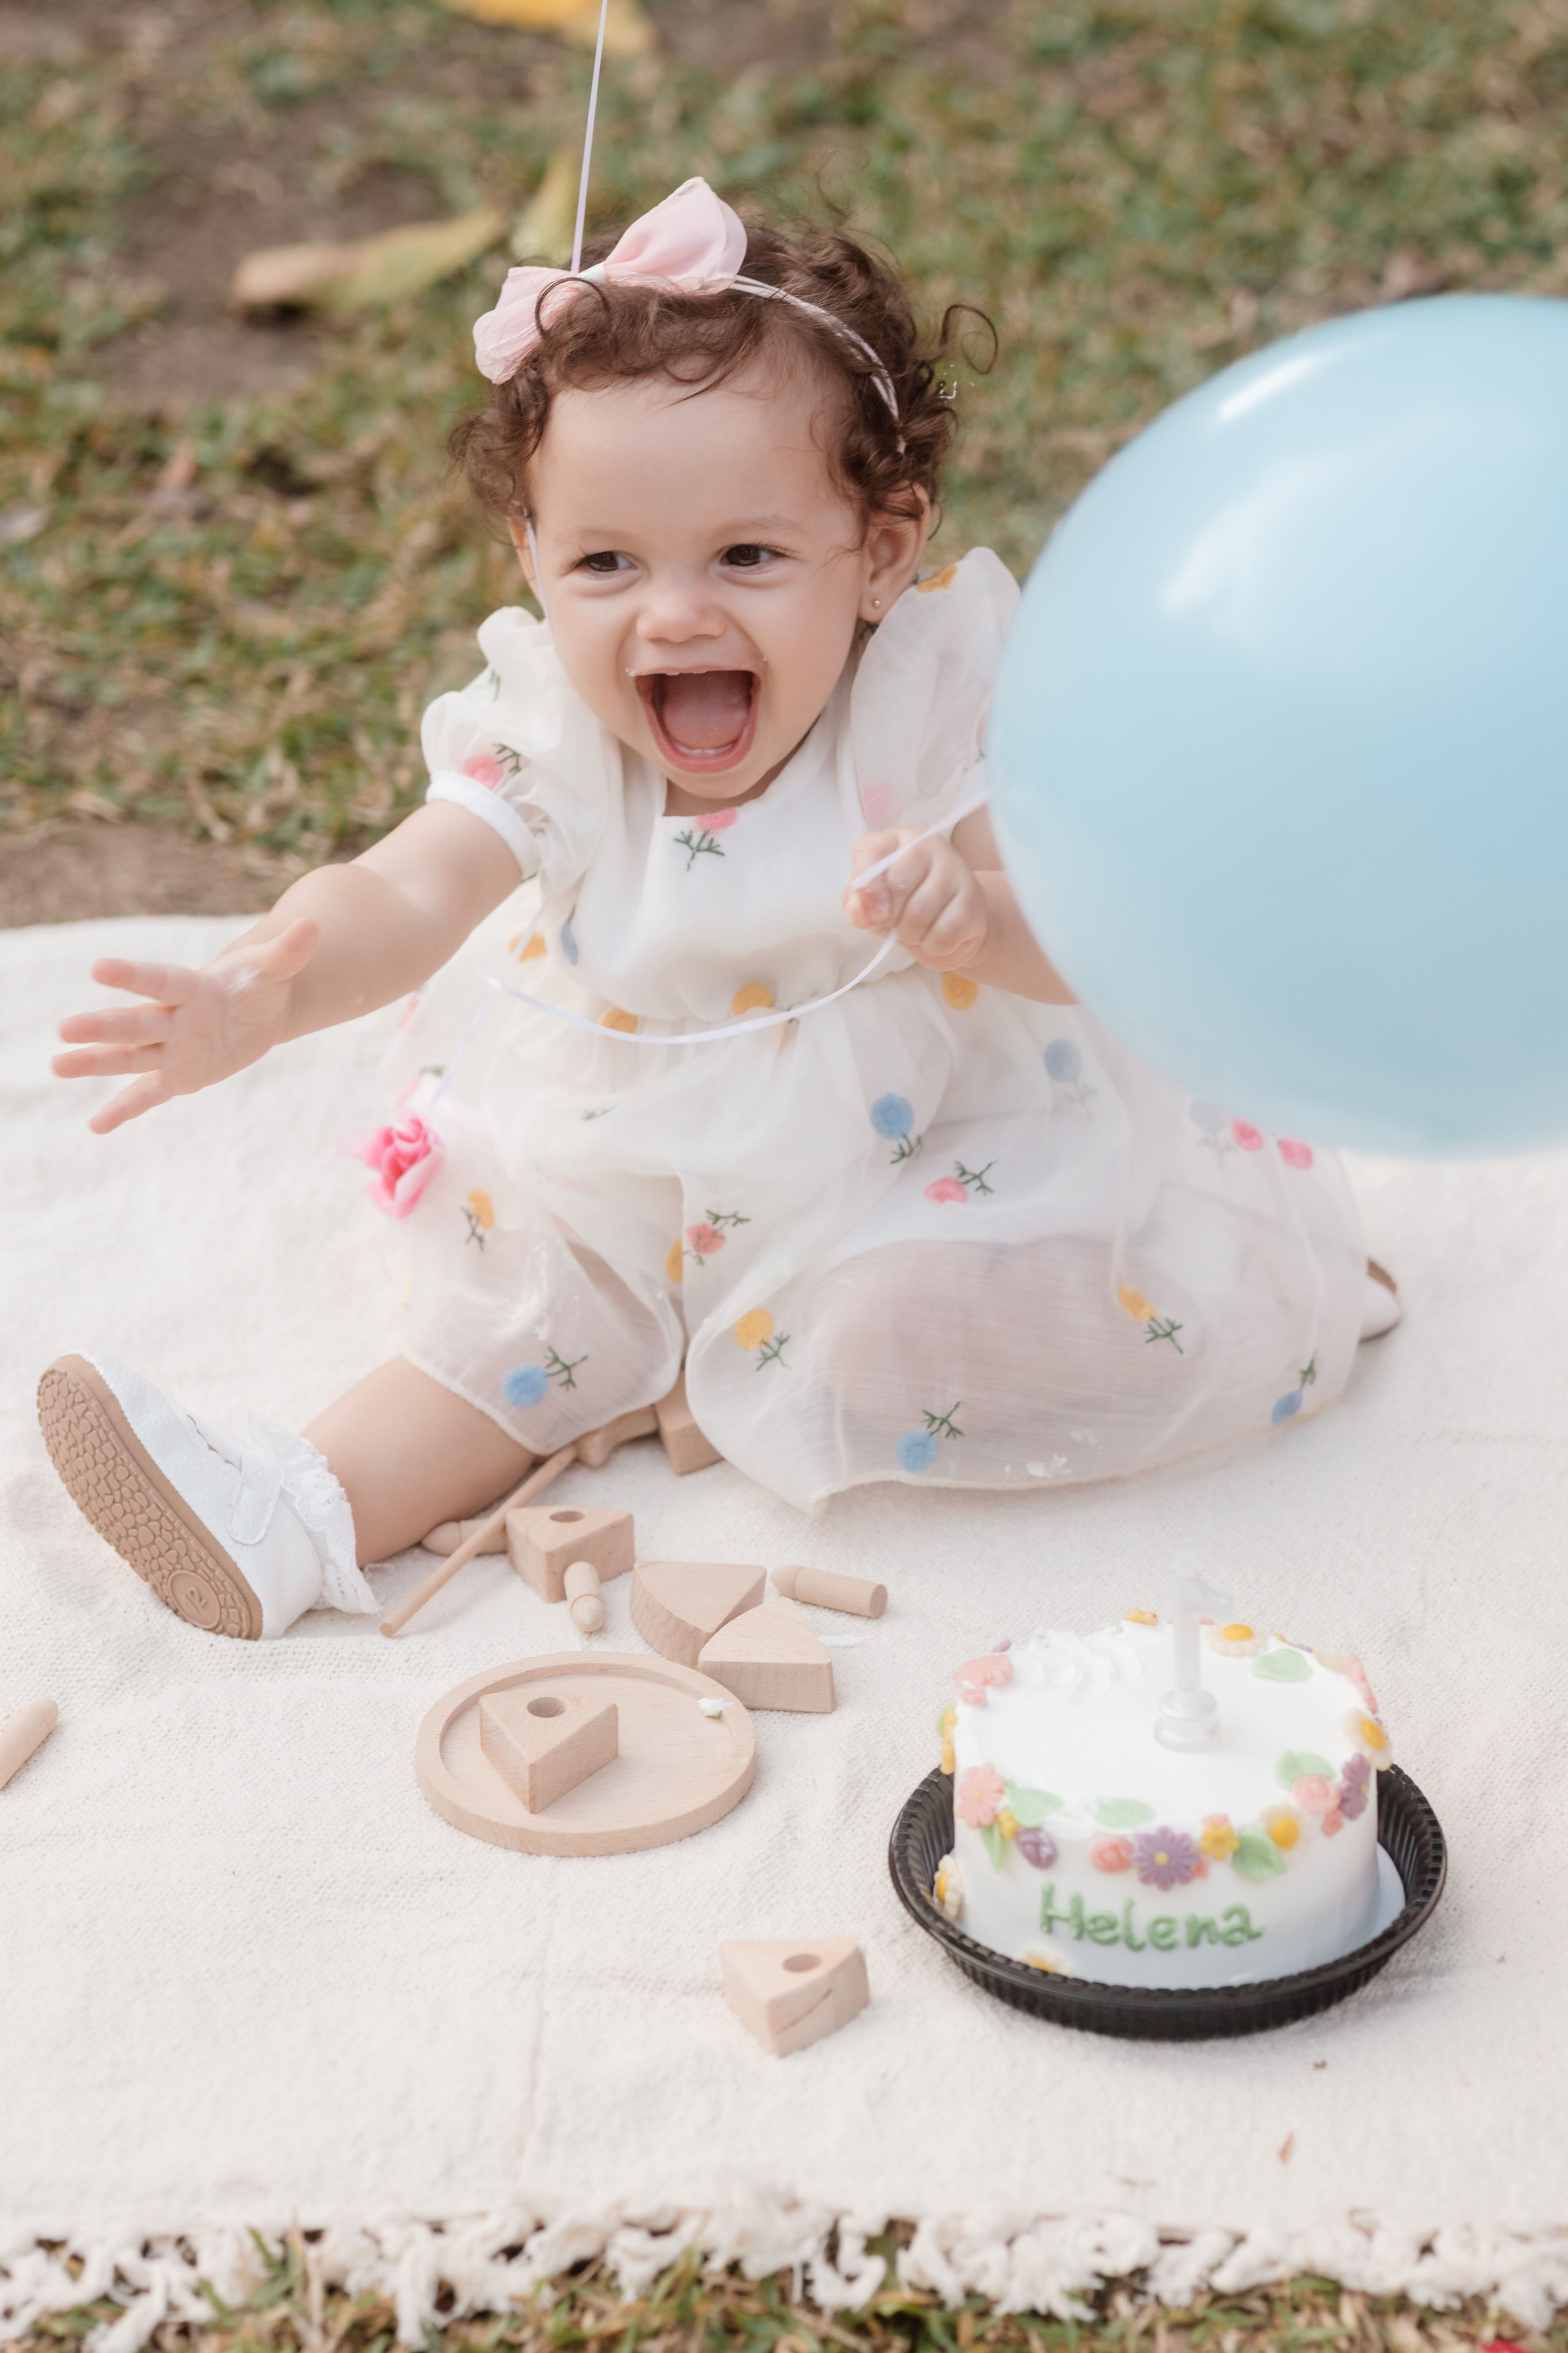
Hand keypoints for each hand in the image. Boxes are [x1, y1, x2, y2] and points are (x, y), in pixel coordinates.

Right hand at [53, 918, 319, 1133]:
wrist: (256, 1009)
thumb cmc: (259, 984)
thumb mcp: (275, 971)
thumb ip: (288, 953)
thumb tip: (313, 926)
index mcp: (192, 988)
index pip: (160, 981)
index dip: (133, 976)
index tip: (99, 967)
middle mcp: (173, 1019)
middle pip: (136, 1024)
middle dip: (102, 1027)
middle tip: (64, 1029)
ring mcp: (171, 1049)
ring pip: (132, 1058)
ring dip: (97, 1063)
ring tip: (58, 1065)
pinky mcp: (177, 1076)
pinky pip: (148, 1095)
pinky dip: (124, 1110)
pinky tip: (96, 1126)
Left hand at [844, 830, 988, 971]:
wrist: (951, 926)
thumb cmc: (904, 908)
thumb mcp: (872, 904)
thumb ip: (856, 902)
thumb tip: (859, 909)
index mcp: (898, 840)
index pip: (871, 851)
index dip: (865, 888)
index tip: (870, 913)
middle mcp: (929, 845)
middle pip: (897, 883)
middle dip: (890, 916)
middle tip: (896, 922)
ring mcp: (956, 869)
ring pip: (920, 912)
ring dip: (911, 935)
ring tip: (915, 932)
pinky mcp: (973, 899)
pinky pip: (944, 932)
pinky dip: (933, 945)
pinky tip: (935, 938)